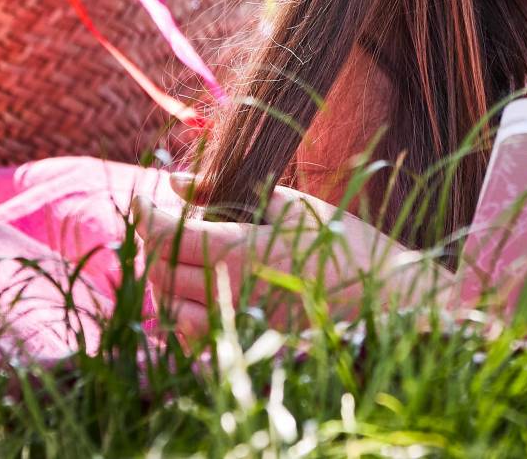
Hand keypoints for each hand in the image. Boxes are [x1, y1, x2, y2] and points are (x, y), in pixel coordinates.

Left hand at [130, 172, 457, 340]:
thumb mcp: (286, 204)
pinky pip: (191, 333)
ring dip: (163, 276)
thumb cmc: (341, 240)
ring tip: (183, 252)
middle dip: (154, 239)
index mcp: (237, 250)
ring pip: (167, 306)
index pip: (164, 232)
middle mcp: (228, 292)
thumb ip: (223, 195)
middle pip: (158, 268)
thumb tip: (175, 183)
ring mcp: (234, 323)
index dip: (144, 211)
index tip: (143, 195)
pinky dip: (182, 310)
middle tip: (168, 217)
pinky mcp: (244, 343)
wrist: (383, 296)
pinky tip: (201, 288)